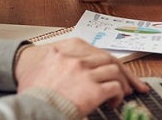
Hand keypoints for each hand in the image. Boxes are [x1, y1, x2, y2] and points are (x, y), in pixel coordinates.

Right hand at [15, 38, 148, 113]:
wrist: (29, 109)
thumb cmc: (32, 95)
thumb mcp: (39, 71)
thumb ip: (55, 63)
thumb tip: (63, 66)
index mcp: (63, 52)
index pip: (94, 52)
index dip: (107, 61)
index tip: (114, 68)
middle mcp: (76, 60)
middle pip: (109, 59)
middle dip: (123, 71)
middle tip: (131, 82)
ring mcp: (85, 73)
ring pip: (115, 71)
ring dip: (122, 82)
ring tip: (122, 92)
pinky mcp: (93, 89)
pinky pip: (115, 88)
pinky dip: (118, 95)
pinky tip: (113, 102)